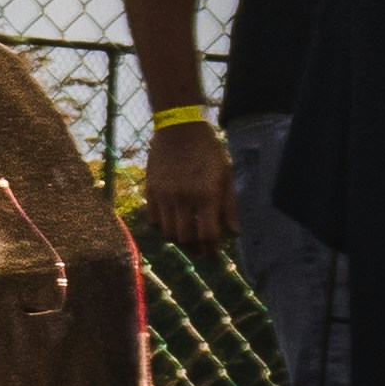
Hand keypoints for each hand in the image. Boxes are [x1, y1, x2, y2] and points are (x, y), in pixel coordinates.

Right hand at [136, 118, 237, 250]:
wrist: (178, 129)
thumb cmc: (208, 150)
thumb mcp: (226, 175)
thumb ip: (229, 206)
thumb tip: (234, 232)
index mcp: (206, 195)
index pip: (208, 235)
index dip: (212, 250)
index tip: (215, 256)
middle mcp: (183, 199)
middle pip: (186, 239)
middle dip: (196, 248)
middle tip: (203, 249)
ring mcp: (164, 196)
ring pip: (168, 233)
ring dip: (180, 240)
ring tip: (189, 237)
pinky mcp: (151, 192)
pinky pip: (154, 221)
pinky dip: (164, 228)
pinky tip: (174, 223)